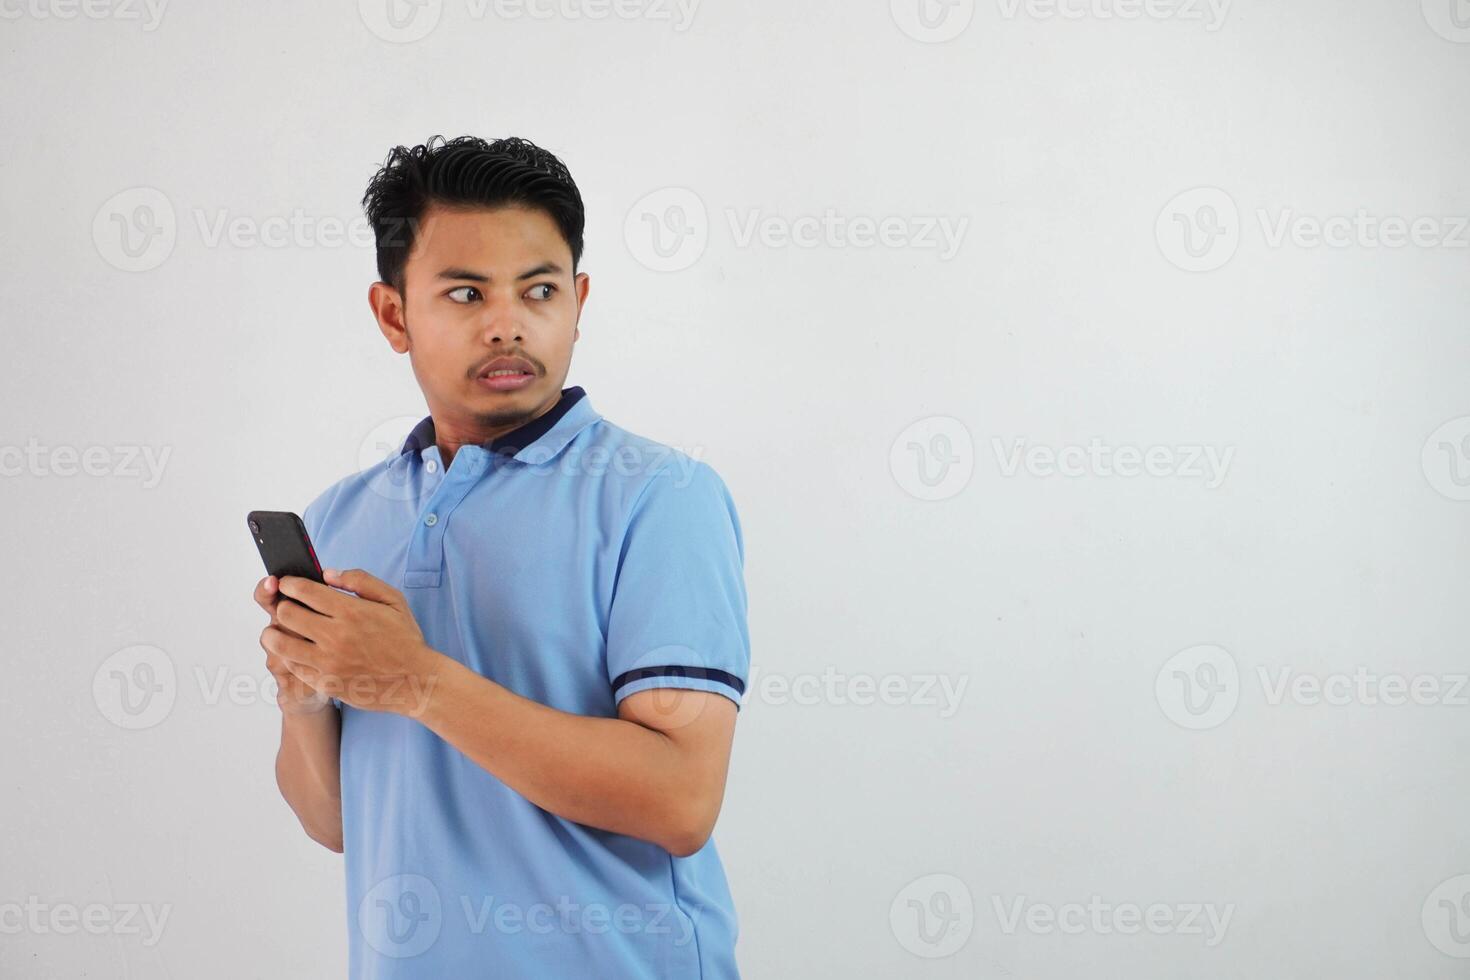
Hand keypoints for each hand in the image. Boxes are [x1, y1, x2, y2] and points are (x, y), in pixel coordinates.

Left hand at [261, 568, 441, 715]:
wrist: (416, 681)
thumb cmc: (404, 639)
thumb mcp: (393, 600)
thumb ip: (361, 581)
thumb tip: (327, 574)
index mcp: (351, 611)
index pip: (304, 590)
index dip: (289, 584)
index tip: (286, 584)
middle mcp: (336, 636)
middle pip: (286, 614)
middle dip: (282, 605)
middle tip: (286, 606)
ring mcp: (328, 662)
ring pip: (279, 643)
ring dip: (274, 633)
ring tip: (277, 630)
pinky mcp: (325, 683)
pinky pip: (293, 667)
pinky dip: (289, 656)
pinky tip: (296, 651)